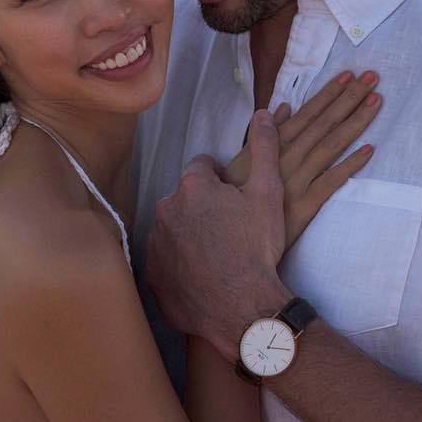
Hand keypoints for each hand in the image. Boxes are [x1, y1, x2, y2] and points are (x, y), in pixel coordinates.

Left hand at [144, 110, 294, 362]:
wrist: (243, 308)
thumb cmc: (257, 249)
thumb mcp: (269, 195)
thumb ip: (264, 150)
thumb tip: (262, 114)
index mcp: (192, 187)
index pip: (202, 168)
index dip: (222, 181)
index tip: (235, 200)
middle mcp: (166, 210)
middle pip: (184, 199)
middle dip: (202, 208)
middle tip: (228, 230)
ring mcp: (155, 244)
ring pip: (172, 229)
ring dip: (188, 235)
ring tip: (215, 255)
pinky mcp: (152, 275)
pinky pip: (165, 261)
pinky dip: (178, 265)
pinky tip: (201, 276)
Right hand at [222, 70, 380, 248]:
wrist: (231, 238)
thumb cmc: (235, 198)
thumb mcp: (242, 163)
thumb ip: (262, 136)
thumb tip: (280, 108)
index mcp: (272, 147)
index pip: (306, 114)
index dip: (328, 94)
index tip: (348, 75)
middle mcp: (285, 158)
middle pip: (322, 124)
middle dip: (348, 98)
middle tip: (372, 78)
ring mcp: (296, 181)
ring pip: (330, 146)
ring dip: (354, 122)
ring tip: (376, 103)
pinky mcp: (304, 205)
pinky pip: (330, 182)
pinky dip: (349, 165)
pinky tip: (369, 150)